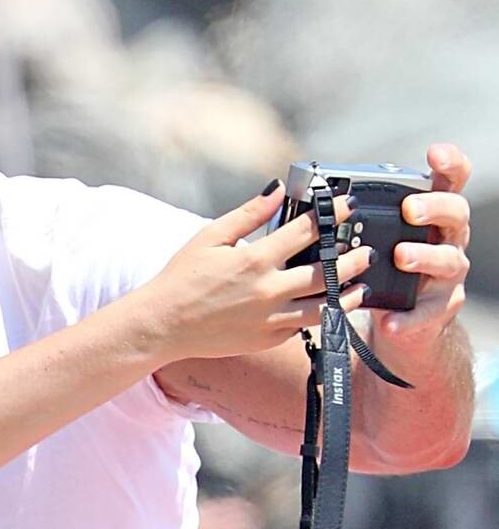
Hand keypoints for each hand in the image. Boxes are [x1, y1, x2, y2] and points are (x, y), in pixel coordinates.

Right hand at [142, 180, 373, 363]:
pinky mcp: (267, 339)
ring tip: (360, 286)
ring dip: (347, 295)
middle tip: (364, 250)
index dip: (333, 214)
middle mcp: (267, 290)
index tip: (348, 205)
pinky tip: (328, 307)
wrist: (163, 324)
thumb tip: (278, 188)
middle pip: (326, 271)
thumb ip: (249, 213)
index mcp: (255, 258)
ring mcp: (270, 318)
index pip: (307, 230)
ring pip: (324, 307)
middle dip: (351, 258)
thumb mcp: (211, 236)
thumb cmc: (182, 278)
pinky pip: (303, 327)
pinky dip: (318, 316)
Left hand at [371, 142, 469, 345]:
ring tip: (401, 256)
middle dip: (434, 207)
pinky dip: (407, 317)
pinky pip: (426, 312)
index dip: (449, 163)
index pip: (451, 180)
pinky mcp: (440, 308)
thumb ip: (356, 217)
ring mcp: (448, 273)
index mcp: (433, 214)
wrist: (403, 319)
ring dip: (424, 255)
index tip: (433, 155)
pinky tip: (389, 321)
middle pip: (455, 213)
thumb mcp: (376, 237)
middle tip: (410, 209)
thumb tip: (308, 196)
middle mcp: (448, 238)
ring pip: (447, 260)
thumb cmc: (384, 267)